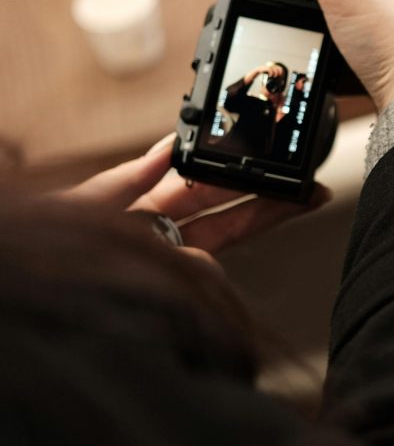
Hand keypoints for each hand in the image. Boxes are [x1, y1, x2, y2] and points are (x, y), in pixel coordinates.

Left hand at [61, 134, 329, 263]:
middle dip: (273, 198)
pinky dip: (206, 268)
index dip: (238, 171)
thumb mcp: (82, 206)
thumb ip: (125, 180)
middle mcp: (163, 236)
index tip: (269, 159)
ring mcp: (169, 265)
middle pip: (230, 212)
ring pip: (225, 240)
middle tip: (311, 189)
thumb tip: (168, 149)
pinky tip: (213, 260)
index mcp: (142, 205)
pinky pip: (197, 275)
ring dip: (263, 220)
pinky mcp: (166, 289)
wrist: (30, 296)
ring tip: (299, 202)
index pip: (202, 182)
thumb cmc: (49, 247)